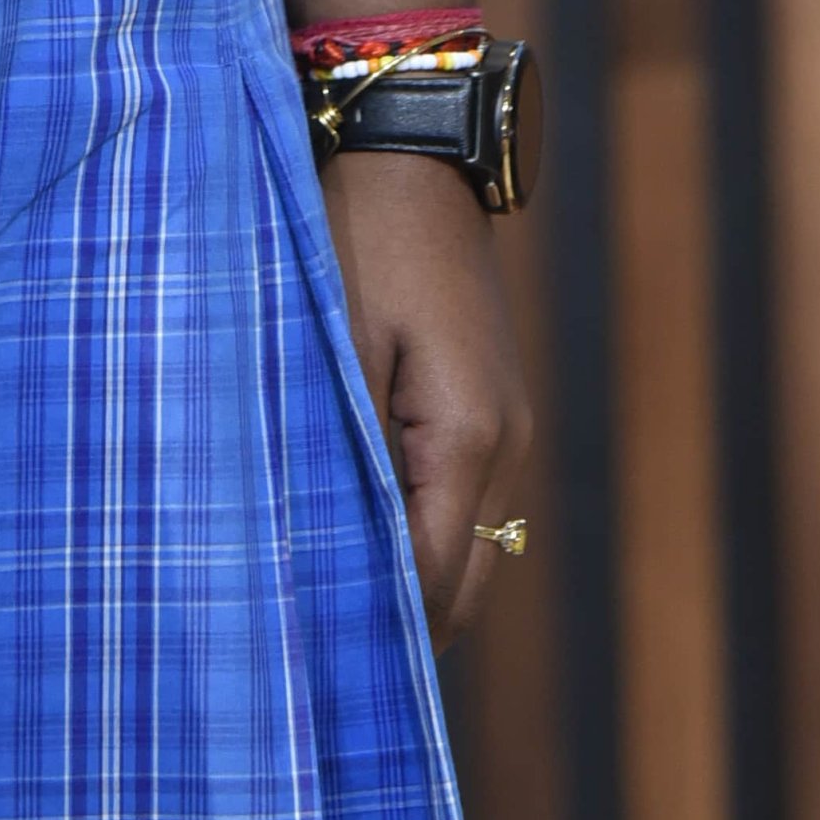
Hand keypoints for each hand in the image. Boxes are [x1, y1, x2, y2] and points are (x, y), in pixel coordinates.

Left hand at [320, 152, 533, 644]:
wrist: (410, 146)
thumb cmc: (354, 232)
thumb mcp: (333, 340)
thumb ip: (337, 447)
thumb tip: (329, 550)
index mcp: (468, 436)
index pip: (433, 578)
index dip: (380, 631)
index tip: (315, 673)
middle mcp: (504, 444)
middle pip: (464, 582)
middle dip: (399, 626)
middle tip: (313, 666)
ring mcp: (505, 426)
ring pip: (468, 547)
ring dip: (410, 581)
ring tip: (325, 614)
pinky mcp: (489, 404)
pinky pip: (461, 500)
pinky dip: (421, 533)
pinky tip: (357, 540)